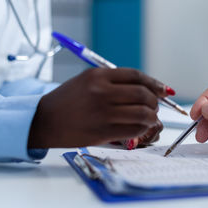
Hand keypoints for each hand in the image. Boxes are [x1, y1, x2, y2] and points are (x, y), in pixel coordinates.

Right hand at [28, 68, 170, 147]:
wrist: (44, 121)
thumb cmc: (68, 100)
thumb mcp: (87, 80)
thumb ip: (114, 82)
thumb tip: (146, 89)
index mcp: (98, 75)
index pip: (137, 76)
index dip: (155, 83)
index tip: (164, 90)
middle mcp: (102, 92)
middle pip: (143, 94)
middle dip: (156, 101)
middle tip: (154, 106)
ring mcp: (103, 113)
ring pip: (143, 113)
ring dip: (152, 116)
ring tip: (149, 118)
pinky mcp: (103, 132)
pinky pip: (135, 129)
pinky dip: (143, 128)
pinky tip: (141, 127)